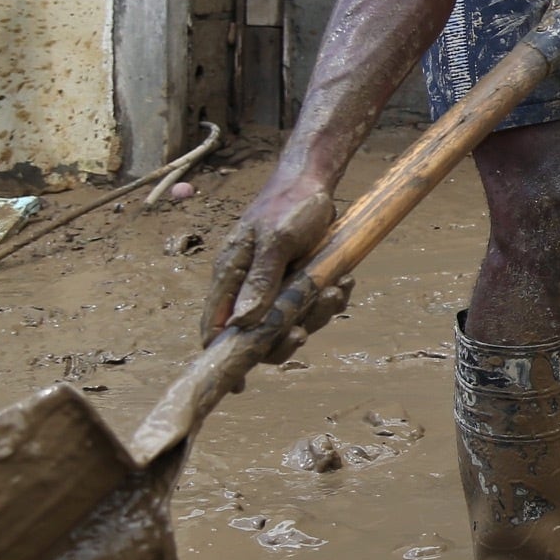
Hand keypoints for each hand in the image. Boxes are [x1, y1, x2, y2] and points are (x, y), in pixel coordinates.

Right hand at [205, 168, 336, 340]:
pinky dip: (330, 300)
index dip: (223, 354)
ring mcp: (275, 285)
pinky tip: (344, 281)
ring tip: (334, 291)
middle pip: (256, 335)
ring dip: (315, 314)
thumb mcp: (277, 241)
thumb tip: (240, 323)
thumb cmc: (289, 204)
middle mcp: (248, 286)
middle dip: (282, 339)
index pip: (215, 326)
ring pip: (290, 322)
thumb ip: (261, 281)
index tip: (241, 379)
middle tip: (303, 332)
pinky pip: (313, 305)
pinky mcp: (298, 281)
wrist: (313, 180)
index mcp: (231, 276)